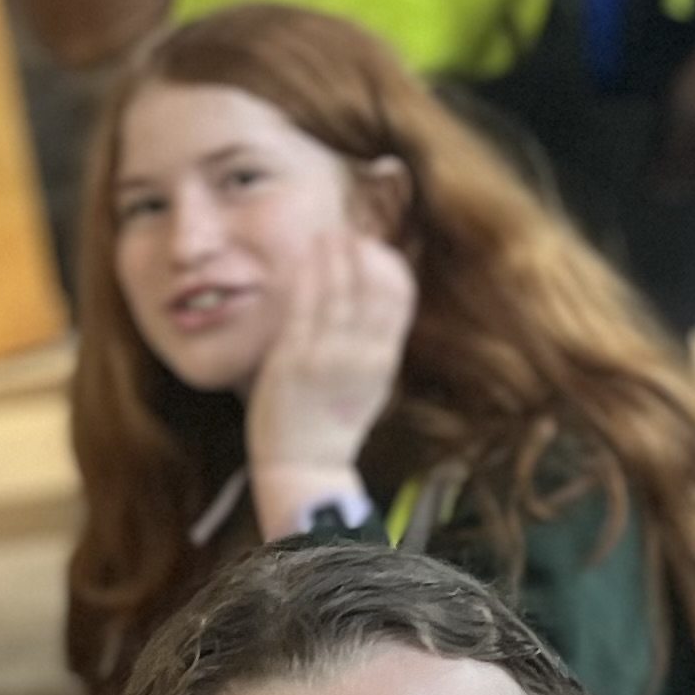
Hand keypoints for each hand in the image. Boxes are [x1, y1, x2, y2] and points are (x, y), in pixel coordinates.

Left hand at [243, 220, 414, 532]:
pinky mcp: (294, 360)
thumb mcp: (369, 383)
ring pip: (340, 290)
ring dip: (337, 255)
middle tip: (353, 228)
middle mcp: (361, 356)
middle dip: (365, 251)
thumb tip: (380, 306)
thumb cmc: (332, 424)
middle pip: (372, 287)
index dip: (391, 265)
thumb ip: (375, 344)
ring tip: (331, 231)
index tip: (379, 244)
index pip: (400, 298)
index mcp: (384, 361)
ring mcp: (327, 357)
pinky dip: (309, 275)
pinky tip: (308, 255)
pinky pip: (304, 307)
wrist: (304, 466)